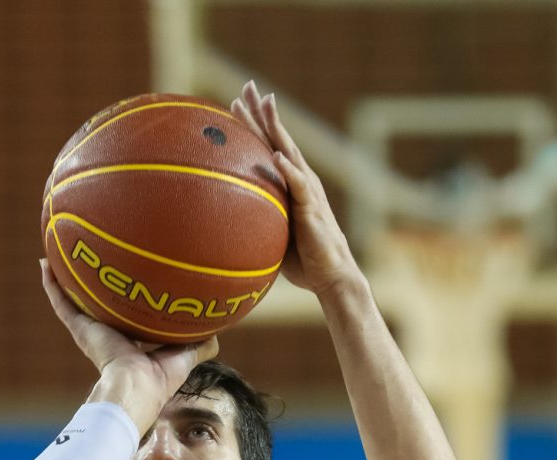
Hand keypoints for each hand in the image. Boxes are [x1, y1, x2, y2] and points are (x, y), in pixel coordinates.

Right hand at [40, 259, 218, 433]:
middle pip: (94, 305)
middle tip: (84, 262)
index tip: (121, 285)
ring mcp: (90, 331)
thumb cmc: (161, 378)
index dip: (122, 303)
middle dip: (89, 287)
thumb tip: (217, 333)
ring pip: (72, 300)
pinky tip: (44, 263)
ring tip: (56, 255)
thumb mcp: (186, 354)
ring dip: (63, 280)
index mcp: (128, 342)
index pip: (123, 318)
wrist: (136, 387)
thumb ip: (201, 344)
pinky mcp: (81, 329)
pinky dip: (51, 284)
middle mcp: (106, 335)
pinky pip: (62, 302)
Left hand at [231, 81, 358, 296]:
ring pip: (290, 153)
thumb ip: (257, 219)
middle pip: (279, 139)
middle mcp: (301, 181)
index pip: (270, 147)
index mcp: (291, 185)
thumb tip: (225, 221)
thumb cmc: (303, 261)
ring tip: (265, 106)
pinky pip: (299, 186)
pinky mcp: (312, 209)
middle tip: (247, 86)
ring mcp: (308, 192)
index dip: (255, 124)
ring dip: (276, 129)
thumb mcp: (274, 235)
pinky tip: (276, 156)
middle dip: (263, 112)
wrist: (331, 277)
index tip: (237, 101)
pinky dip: (288, 170)